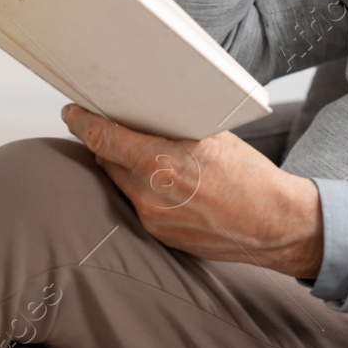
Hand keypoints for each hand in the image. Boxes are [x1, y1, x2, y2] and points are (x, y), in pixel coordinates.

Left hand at [61, 105, 323, 277]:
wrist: (276, 225)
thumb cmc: (251, 177)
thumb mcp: (214, 138)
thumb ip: (174, 130)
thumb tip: (147, 118)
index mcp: (160, 162)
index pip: (103, 138)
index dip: (82, 122)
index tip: (72, 112)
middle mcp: (149, 194)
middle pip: (107, 160)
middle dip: (106, 143)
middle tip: (110, 127)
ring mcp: (152, 219)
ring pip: (122, 184)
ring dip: (125, 168)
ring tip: (143, 156)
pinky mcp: (161, 235)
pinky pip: (139, 204)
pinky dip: (143, 190)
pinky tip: (165, 183)